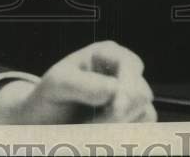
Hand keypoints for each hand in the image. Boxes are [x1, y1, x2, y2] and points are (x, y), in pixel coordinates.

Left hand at [0, 41, 155, 123]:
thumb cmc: (50, 98)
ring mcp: (131, 96)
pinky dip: (123, 136)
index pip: (131, 65)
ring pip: (145, 114)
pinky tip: (102, 134)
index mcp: (108, 53)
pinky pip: (142, 129)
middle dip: (118, 114)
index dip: (127, 87)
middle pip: (141, 93)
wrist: (44, 125)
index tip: (116, 109)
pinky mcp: (133, 118)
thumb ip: (82, 83)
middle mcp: (124, 71)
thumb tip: (115, 89)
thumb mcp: (56, 84)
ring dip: (118, 127)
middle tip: (91, 125)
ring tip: (90, 128)